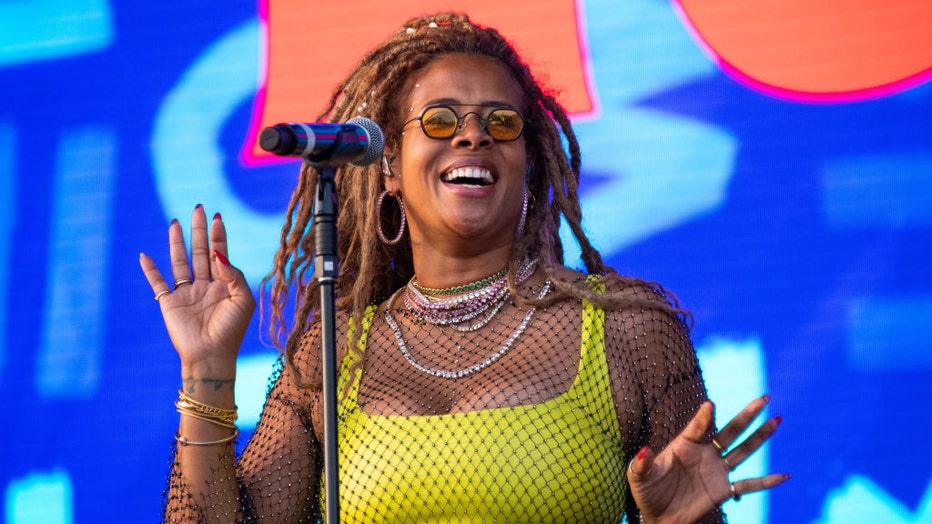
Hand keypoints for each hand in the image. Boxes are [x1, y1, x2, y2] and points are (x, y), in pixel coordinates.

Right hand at [139, 206, 255, 374]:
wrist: (211, 356)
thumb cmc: (231, 330)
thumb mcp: (242, 300)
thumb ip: (233, 274)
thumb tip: (218, 253)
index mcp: (224, 284)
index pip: (220, 253)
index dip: (219, 235)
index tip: (217, 217)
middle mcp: (205, 285)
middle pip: (200, 251)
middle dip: (199, 230)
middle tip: (198, 208)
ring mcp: (186, 293)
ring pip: (180, 261)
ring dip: (176, 242)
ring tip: (175, 222)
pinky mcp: (169, 303)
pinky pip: (157, 283)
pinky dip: (150, 270)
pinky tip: (144, 255)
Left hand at [627, 396, 789, 523]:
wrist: (659, 517)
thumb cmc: (647, 492)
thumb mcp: (638, 476)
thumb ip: (642, 463)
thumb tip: (645, 450)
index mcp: (684, 444)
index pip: (698, 426)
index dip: (704, 417)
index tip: (710, 405)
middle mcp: (704, 453)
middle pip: (730, 431)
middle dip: (747, 415)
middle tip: (764, 398)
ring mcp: (716, 470)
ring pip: (743, 451)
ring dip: (761, 437)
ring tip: (777, 420)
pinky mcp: (723, 490)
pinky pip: (748, 485)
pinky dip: (767, 482)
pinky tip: (784, 476)